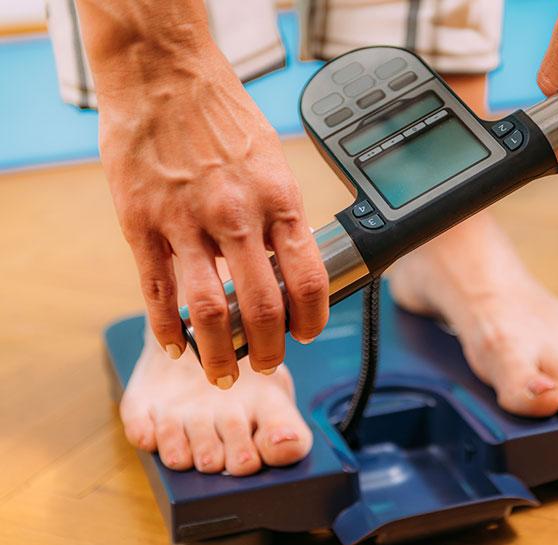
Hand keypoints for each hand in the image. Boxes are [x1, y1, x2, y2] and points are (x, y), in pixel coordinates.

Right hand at [97, 45, 327, 387]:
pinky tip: (175, 348)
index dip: (313, 319)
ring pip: (208, 311)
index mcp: (278, 200)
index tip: (308, 333)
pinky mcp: (142, 224)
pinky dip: (167, 329)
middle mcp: (237, 217)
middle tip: (270, 366)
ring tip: (223, 374)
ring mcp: (187, 223)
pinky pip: (157, 291)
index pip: (309, 279)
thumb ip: (279, 214)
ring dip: (219, 355)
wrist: (165, 75)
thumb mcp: (271, 161)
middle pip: (263, 307)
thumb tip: (285, 261)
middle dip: (270, 349)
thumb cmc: (223, 115)